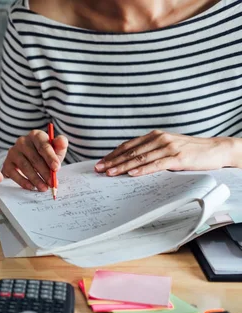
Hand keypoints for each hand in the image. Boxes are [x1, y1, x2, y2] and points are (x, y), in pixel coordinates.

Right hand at [2, 130, 67, 190]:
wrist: (30, 160)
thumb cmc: (45, 154)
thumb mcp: (56, 149)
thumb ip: (60, 145)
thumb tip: (62, 142)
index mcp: (36, 135)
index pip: (43, 146)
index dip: (50, 157)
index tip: (56, 168)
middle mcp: (22, 141)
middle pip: (34, 158)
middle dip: (44, 172)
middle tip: (52, 183)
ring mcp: (13, 152)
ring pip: (25, 166)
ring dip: (35, 179)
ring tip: (44, 188)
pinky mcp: (7, 163)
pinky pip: (14, 173)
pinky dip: (23, 181)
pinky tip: (31, 187)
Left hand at [95, 130, 234, 176]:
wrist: (216, 149)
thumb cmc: (190, 151)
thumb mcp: (167, 147)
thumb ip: (151, 151)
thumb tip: (131, 162)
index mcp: (154, 136)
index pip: (128, 145)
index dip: (112, 154)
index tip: (100, 163)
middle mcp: (159, 139)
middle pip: (130, 151)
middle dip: (112, 161)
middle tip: (98, 169)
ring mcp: (168, 147)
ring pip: (140, 158)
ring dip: (123, 166)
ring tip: (110, 173)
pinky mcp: (178, 158)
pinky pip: (156, 164)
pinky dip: (143, 169)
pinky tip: (132, 174)